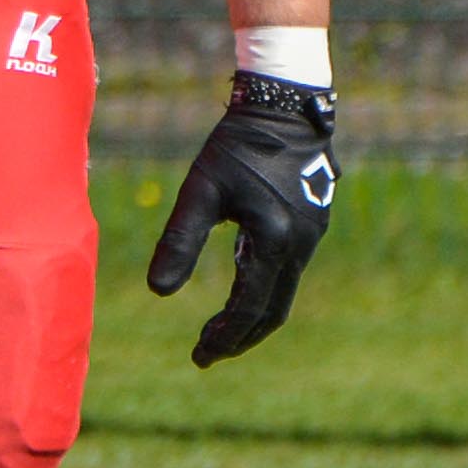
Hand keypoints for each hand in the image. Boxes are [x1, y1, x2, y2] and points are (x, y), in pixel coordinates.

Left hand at [146, 74, 339, 367]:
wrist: (283, 111)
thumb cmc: (237, 148)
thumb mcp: (201, 191)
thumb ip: (181, 240)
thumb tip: (157, 292)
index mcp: (273, 241)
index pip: (249, 307)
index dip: (224, 336)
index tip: (199, 356)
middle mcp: (299, 246)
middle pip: (272, 311)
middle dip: (240, 337)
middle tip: (208, 354)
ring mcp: (310, 238)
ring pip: (282, 294)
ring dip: (253, 318)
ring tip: (221, 332)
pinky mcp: (310, 227)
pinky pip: (287, 273)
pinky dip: (264, 292)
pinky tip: (242, 291)